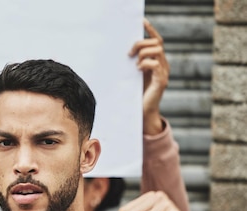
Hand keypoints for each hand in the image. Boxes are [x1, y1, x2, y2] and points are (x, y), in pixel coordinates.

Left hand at [129, 19, 168, 135]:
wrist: (142, 112)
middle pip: (157, 43)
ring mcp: (163, 72)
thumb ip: (133, 63)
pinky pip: (155, 64)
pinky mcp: (161, 81)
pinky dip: (145, 64)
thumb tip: (123, 51)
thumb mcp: (133, 75)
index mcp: (157, 61)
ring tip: (134, 65)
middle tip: (129, 54)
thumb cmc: (135, 94)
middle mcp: (163, 65)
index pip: (157, 41)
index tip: (142, 21)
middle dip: (141, 44)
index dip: (150, 30)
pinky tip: (137, 70)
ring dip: (143, 54)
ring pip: (157, 51)